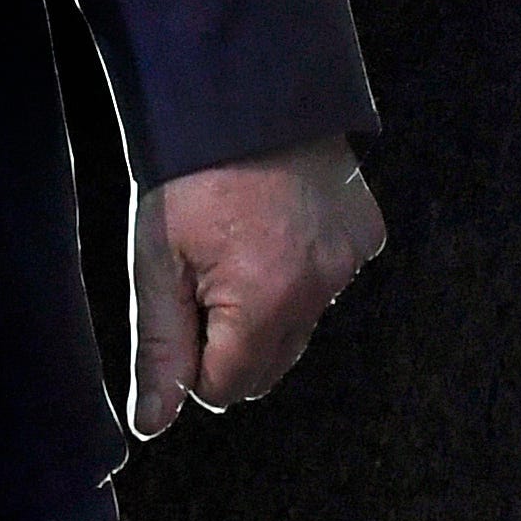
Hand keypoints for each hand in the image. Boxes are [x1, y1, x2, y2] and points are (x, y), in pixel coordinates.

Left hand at [129, 135, 384, 435]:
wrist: (243, 95)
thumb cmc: (189, 178)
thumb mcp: (157, 264)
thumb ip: (159, 351)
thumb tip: (153, 425)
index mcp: (263, 304)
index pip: (226, 389)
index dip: (195, 358)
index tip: (184, 305)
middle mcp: (318, 291)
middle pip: (269, 367)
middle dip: (234, 341)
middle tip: (208, 277)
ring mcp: (350, 263)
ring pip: (301, 326)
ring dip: (271, 307)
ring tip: (242, 245)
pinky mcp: (367, 236)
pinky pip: (331, 282)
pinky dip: (305, 268)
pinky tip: (278, 226)